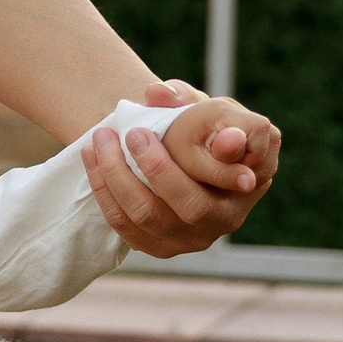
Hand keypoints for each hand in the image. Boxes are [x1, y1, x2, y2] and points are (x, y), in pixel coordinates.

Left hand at [82, 80, 277, 259]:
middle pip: (190, 207)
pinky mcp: (160, 247)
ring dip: (117, 176)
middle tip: (131, 133)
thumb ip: (186, 97)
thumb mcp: (206, 104)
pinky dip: (104, 191)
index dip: (210, 165)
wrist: (181, 152)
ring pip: (147, 216)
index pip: (233, 178)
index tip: (166, 134)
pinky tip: (92, 158)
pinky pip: (125, 226)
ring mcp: (191, 239)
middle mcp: (225, 219)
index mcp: (250, 182)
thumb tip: (158, 94)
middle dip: (155, 168)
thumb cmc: (203, 125)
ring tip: (101, 138)